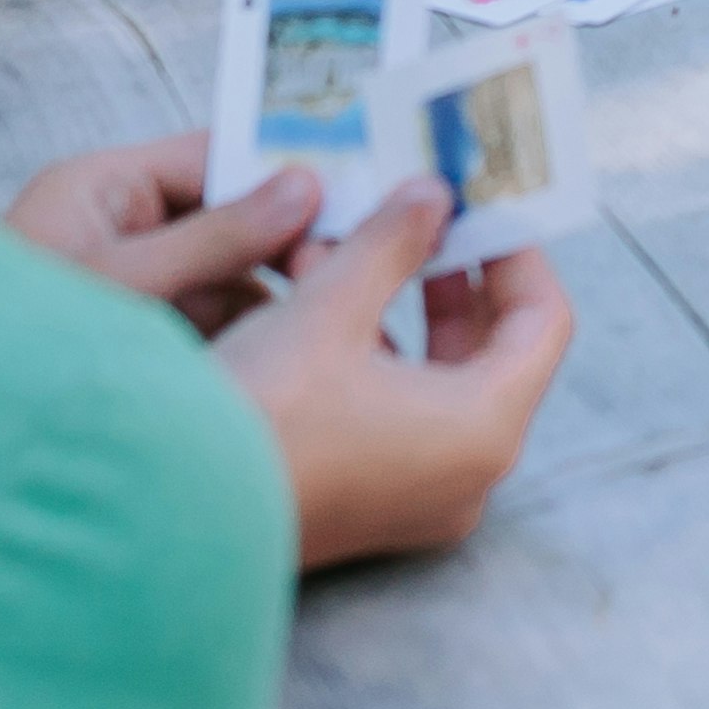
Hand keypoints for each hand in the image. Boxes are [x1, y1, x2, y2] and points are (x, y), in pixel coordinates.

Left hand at [5, 129, 317, 338]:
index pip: (214, 152)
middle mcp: (119, 229)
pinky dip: (252, 341)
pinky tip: (286, 359)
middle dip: (287, 244)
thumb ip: (215, 238)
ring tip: (327, 321)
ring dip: (275, 300)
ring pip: (231, 278)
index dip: (284, 165)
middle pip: (232, 217)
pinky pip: (213, 327)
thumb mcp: (123, 285)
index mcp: (102, 188)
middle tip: (345, 269)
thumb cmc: (8, 345)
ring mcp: (131, 287)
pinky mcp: (140, 341)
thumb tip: (303, 186)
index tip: (354, 182)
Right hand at [216, 177, 578, 571]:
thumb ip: (392, 243)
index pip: (543, 323)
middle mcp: (466, 476)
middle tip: (420, 221)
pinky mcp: (368, 509)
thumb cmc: (262, 413)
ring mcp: (418, 501)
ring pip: (435, 382)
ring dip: (395, 310)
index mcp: (485, 427)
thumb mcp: (330, 306)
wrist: (166, 512)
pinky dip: (369, 358)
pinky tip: (308, 305)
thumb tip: (432, 196)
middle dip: (450, 279)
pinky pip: (396, 418)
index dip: (515, 255)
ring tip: (339, 249)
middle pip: (492, 354)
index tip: (478, 210)